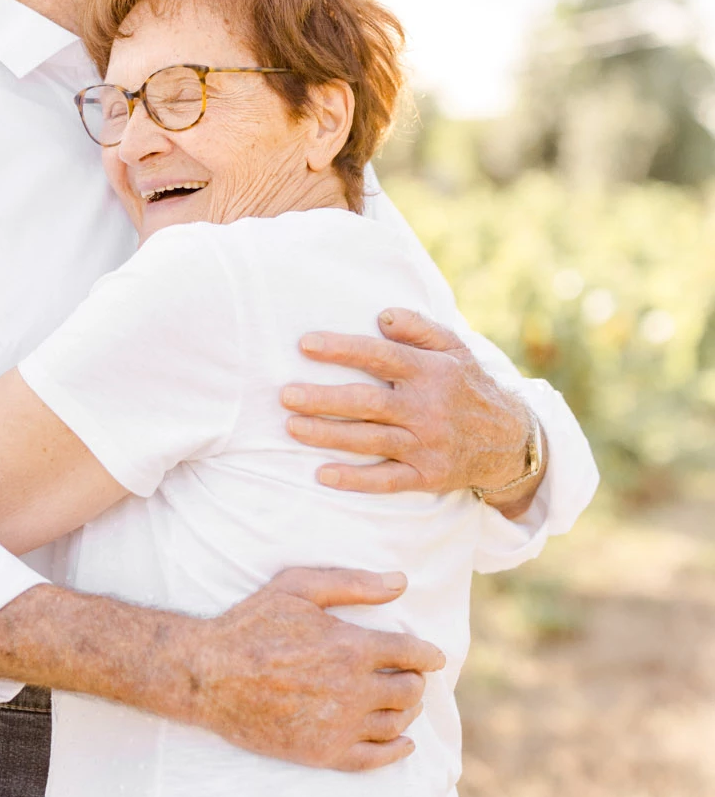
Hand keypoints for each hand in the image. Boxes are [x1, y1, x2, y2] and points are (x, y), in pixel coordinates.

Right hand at [186, 565, 444, 771]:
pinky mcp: (323, 753)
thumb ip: (353, 583)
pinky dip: (396, 751)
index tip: (433, 657)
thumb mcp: (297, 587)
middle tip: (408, 676)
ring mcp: (340, 725)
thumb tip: (401, 582)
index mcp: (352, 647)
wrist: (207, 675)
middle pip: (410, 691)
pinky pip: (375, 759)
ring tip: (399, 703)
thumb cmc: (251, 625)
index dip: (429, 655)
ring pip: (397, 723)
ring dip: (406, 711)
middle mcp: (353, 690)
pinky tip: (402, 743)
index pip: (413, 654)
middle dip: (415, 681)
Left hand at [281, 307, 542, 510]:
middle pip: (368, 402)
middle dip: (324, 399)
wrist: (509, 442)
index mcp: (431, 372)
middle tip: (286, 395)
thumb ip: (419, 328)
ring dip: (328, 435)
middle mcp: (428, 408)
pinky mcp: (426, 476)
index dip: (343, 350)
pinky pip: (386, 481)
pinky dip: (355, 479)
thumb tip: (382, 316)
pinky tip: (323, 474)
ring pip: (370, 440)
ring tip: (292, 427)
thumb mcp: (454, 349)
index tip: (305, 345)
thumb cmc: (468, 387)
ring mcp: (427, 445)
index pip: (381, 356)